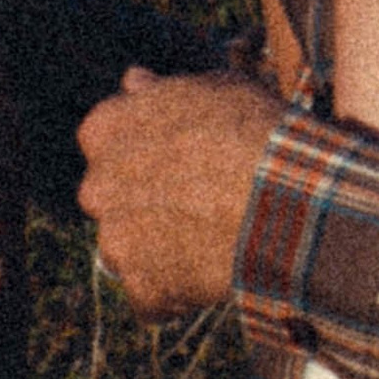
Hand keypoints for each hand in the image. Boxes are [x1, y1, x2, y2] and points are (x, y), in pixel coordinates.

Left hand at [78, 66, 280, 315]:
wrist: (282, 197)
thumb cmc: (255, 132)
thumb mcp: (213, 89)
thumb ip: (161, 91)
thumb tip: (132, 80)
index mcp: (103, 129)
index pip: (106, 144)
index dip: (143, 156)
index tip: (177, 164)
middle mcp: (96, 186)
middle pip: (112, 200)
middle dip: (142, 205)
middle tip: (196, 207)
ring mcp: (114, 241)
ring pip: (127, 250)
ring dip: (156, 252)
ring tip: (210, 245)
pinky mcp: (141, 288)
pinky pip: (151, 298)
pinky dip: (176, 295)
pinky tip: (211, 278)